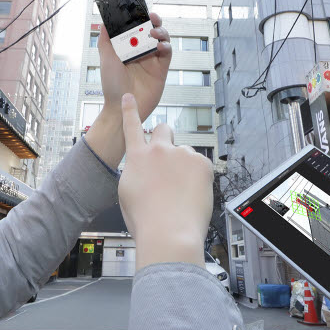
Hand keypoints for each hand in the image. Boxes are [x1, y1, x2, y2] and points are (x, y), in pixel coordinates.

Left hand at [84, 13, 171, 168]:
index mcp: (128, 47)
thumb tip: (104, 22)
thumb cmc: (112, 86)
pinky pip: (167, 53)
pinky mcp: (161, 69)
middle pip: (152, 30)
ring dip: (161, 32)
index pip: (136, 28)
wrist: (122, 108)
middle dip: (154, 21)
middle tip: (152, 17)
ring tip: (154, 33)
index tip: (141, 10)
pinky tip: (159, 47)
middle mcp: (141, 52)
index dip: (140, 18)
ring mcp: (152, 60)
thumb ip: (105, 40)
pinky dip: (165, 46)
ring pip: (162, 39)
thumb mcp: (106, 59)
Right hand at [117, 93, 212, 270]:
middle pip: (163, 129)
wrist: (169, 233)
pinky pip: (201, 165)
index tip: (129, 96)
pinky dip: (199, 177)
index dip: (130, 110)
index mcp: (137, 158)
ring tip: (181, 192)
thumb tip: (144, 169)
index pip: (131, 127)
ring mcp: (181, 154)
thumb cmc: (146, 221)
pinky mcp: (202, 162)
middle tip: (169, 158)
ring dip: (184, 166)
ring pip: (185, 153)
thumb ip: (136, 173)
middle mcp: (158, 150)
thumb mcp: (127, 194)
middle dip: (165, 138)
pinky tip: (192, 195)